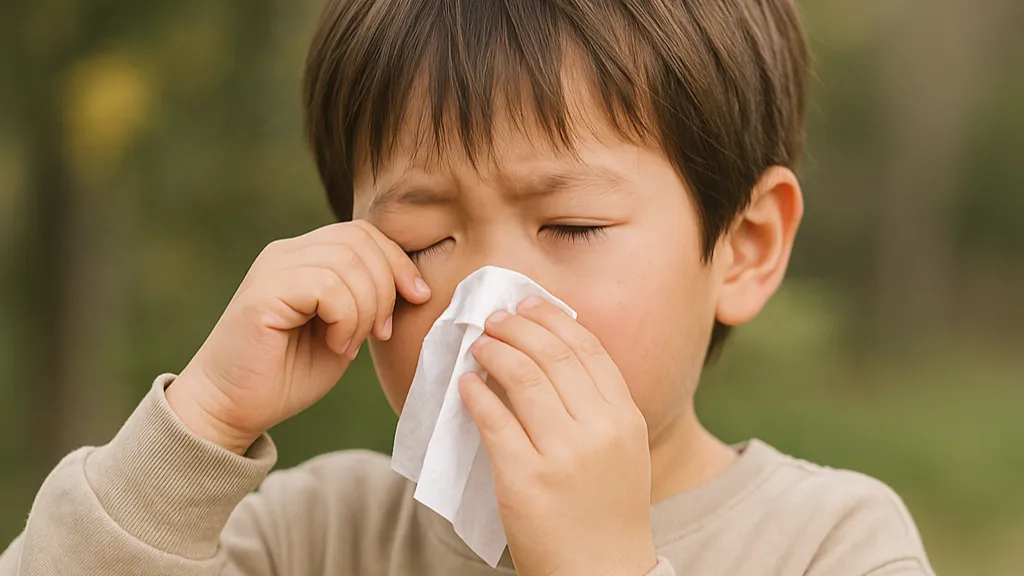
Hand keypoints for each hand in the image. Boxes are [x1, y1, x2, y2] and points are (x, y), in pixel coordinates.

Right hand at [167, 220, 430, 453]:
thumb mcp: (344, 330)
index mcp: (305, 256)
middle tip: (378, 332)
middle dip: (386, 287)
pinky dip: (345, 318)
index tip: (417, 299)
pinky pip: (326, 286)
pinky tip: (335, 345)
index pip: (365, 233)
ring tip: (350, 343)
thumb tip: (411, 281)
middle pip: (361, 241)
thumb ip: (367, 299)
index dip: (398, 263)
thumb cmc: (287, 375)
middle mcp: (287, 253)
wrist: (232, 408)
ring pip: (347, 262)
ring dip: (365, 308)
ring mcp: (273, 269)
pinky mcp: (263, 293)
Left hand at [460, 297, 656, 575]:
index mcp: (625, 418)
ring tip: (478, 345)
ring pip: (522, 378)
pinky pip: (494, 419)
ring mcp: (563, 454)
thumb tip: (551, 350)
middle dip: (518, 327)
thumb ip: (598, 404)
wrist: (600, 573)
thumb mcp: (622, 450)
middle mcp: (599, 430)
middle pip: (553, 355)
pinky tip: (465, 384)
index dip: (554, 319)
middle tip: (494, 318)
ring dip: (494, 352)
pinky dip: (475, 393)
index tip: (529, 306)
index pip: (588, 349)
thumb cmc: (606, 509)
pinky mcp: (525, 478)